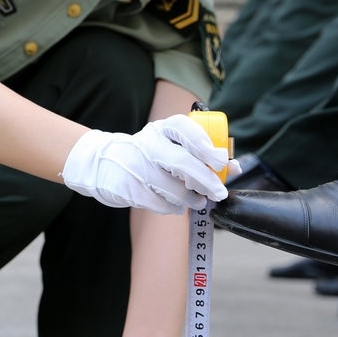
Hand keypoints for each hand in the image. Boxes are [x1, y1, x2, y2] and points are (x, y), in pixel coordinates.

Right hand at [61, 116, 239, 213]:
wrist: (103, 163)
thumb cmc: (149, 155)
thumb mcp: (170, 145)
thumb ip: (202, 155)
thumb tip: (235, 168)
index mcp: (162, 129)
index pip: (184, 129)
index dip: (205, 144)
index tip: (220, 160)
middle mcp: (147, 144)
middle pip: (180, 162)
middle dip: (205, 180)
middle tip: (219, 192)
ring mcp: (135, 166)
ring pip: (171, 188)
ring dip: (190, 198)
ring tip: (197, 201)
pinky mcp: (127, 187)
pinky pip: (158, 203)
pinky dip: (173, 207)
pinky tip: (176, 205)